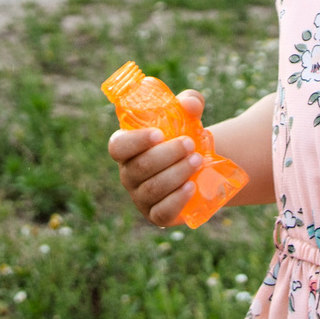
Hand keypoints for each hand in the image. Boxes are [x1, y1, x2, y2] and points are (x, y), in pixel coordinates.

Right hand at [108, 89, 208, 226]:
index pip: (117, 147)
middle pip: (139, 167)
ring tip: (198, 160)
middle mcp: (128, 174)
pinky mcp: (156, 216)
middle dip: (167, 155)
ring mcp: (141, 198)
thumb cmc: (185, 136)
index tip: (159, 134)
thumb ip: (189, 102)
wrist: (201, 167)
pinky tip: (192, 187)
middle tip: (190, 144)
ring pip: (153, 189)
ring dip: (177, 173)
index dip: (135, 142)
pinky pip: (162, 212)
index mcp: (127, 149)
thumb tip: (190, 104)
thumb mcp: (188, 116)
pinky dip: (177, 199)